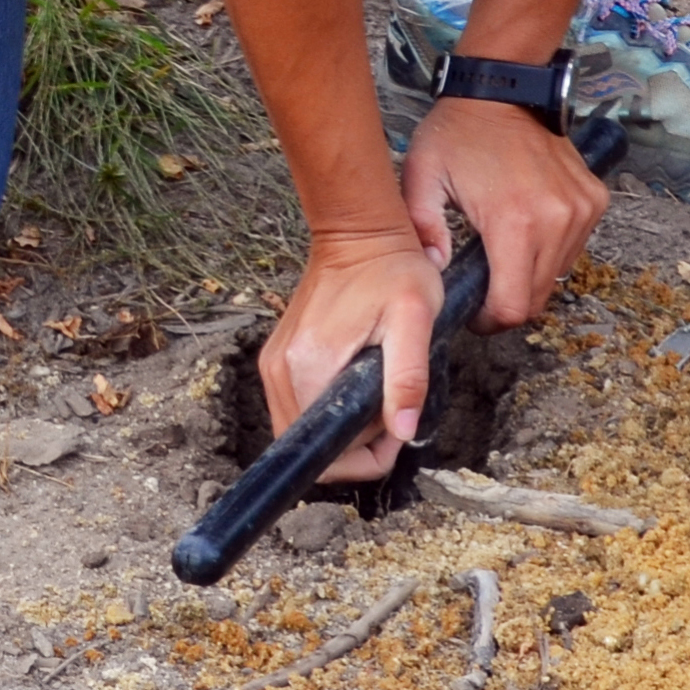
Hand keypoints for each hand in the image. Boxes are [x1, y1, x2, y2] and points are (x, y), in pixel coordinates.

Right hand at [258, 225, 445, 487]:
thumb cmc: (392, 270)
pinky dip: (328, 406)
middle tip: (390, 404)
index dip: (368, 456)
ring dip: (343, 426)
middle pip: (312, 448)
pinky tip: (355, 379)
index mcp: (309, 367)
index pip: (327, 455)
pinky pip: (297, 407)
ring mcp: (274, 365)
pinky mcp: (277, 358)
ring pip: (304, 431)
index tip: (395, 421)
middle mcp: (280, 371)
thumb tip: (404, 431)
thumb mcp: (415, 321)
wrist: (358, 233)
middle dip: (357, 444)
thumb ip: (408, 379)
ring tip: (375, 389)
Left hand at [400, 99, 611, 328]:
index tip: (475, 313)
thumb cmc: (458, 132)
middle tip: (484, 287)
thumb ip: (422, 230)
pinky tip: (525, 229)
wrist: (504, 90)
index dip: (492, 321)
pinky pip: (574, 249)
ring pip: (558, 276)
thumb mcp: (421, 177)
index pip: (514, 306)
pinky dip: (550, 251)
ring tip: (502, 251)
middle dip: (508, 303)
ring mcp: (582, 210)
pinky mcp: (594, 200)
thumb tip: (434, 273)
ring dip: (530, 276)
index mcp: (514, 221)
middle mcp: (557, 220)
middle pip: (538, 298)